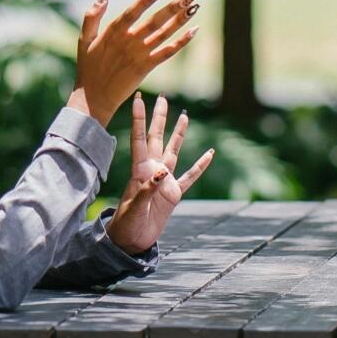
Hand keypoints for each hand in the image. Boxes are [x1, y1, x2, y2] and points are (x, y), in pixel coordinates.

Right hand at [73, 0, 197, 122]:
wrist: (94, 98)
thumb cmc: (89, 68)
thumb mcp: (84, 39)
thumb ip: (92, 16)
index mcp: (113, 32)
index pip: (133, 12)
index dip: (147, 0)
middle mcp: (128, 42)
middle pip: (154, 21)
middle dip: (173, 7)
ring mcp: (139, 55)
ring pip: (164, 34)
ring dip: (180, 20)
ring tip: (194, 7)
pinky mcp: (146, 67)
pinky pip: (167, 52)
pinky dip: (181, 42)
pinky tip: (194, 31)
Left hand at [105, 94, 217, 254]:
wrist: (131, 240)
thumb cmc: (127, 224)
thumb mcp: (135, 208)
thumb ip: (147, 190)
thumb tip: (162, 172)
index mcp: (139, 170)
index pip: (139, 139)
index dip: (139, 119)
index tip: (139, 98)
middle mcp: (152, 170)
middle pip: (157, 138)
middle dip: (160, 118)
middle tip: (163, 98)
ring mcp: (164, 180)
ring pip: (173, 151)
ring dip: (179, 134)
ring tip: (184, 116)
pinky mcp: (173, 193)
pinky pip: (190, 176)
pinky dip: (200, 166)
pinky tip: (209, 154)